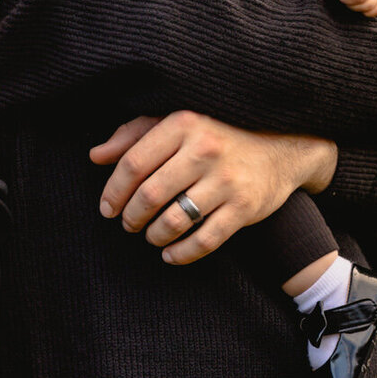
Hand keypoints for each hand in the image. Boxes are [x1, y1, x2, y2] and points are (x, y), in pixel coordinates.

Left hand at [90, 112, 337, 264]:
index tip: (107, 208)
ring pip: (174, 221)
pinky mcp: (245, 208)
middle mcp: (205, 149)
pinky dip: (181, 254)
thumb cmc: (217, 135)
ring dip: (154, 236)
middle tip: (128, 224)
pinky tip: (170, 254)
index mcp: (184, 123)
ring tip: (151, 236)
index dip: (113, 191)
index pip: (134, 163)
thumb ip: (134, 135)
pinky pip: (205, 241)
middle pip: (150, 195)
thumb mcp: (177, 124)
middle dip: (131, 217)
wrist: (281, 149)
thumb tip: (96, 156)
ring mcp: (227, 180)